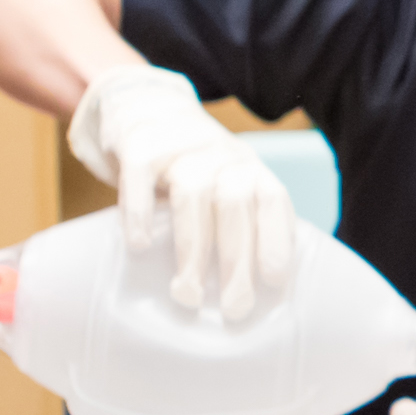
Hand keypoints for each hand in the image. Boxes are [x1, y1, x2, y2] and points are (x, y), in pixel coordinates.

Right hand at [68, 66, 299, 325]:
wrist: (145, 104)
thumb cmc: (193, 167)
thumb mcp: (226, 184)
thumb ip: (241, 224)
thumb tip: (255, 292)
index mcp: (249, 169)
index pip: (272, 199)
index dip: (276, 239)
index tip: (275, 282)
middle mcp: (221, 156)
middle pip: (235, 204)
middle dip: (237, 260)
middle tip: (233, 309)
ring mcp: (180, 149)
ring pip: (193, 194)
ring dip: (193, 249)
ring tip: (187, 295)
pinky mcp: (139, 145)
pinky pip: (141, 177)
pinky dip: (141, 212)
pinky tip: (140, 246)